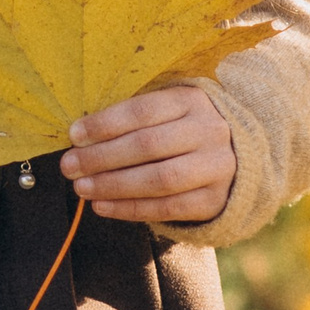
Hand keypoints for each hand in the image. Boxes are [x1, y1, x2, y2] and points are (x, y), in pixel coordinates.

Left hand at [58, 84, 234, 221]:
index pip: (142, 111)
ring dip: (113, 186)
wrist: (240, 155)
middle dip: (102, 157)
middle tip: (69, 166)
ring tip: (82, 188)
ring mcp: (216, 167)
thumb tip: (81, 136)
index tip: (73, 135)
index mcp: (192, 100)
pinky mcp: (215, 200)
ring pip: (158, 180)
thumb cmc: (185, 127)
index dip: (105, 123)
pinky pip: (167, 209)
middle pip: (147, 146)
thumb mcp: (169, 109)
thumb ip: (133, 118)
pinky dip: (131, 209)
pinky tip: (103, 206)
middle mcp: (208, 131)